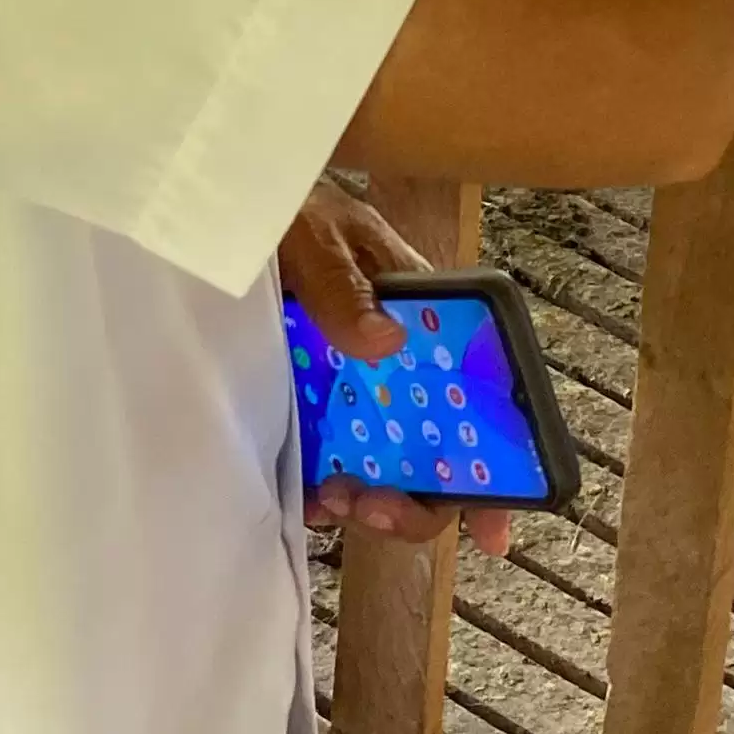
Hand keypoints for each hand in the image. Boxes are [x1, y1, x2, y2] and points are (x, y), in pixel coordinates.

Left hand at [279, 181, 514, 558]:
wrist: (235, 207)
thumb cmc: (295, 212)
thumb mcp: (320, 238)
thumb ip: (346, 286)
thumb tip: (386, 342)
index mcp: (427, 320)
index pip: (482, 395)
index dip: (498, 466)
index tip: (493, 526)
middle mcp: (404, 368)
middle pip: (438, 460)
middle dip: (416, 503)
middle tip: (372, 506)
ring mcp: (358, 395)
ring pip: (388, 475)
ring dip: (371, 506)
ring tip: (331, 500)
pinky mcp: (312, 410)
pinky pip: (328, 468)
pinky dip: (322, 497)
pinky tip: (305, 499)